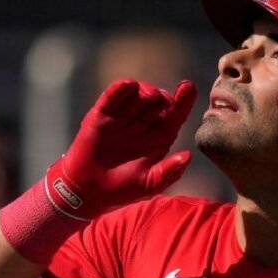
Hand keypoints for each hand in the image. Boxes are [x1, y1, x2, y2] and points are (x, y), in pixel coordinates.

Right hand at [45, 78, 196, 219]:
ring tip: (149, 96)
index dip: (184, 100)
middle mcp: (143, 123)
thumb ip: (168, 172)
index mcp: (159, 137)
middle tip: (162, 100)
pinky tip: (128, 85)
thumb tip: (188, 156)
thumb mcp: (150, 184)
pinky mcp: (102, 115)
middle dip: (162, 97)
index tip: (188, 87)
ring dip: (145, 90)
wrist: (89, 192)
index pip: (175, 115)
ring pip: (137, 94)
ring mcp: (122, 117)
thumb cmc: (122, 188)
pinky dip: (120, 89)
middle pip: (158, 100)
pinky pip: (112, 97)